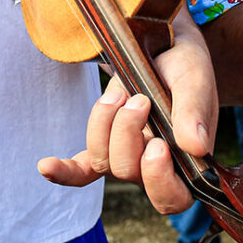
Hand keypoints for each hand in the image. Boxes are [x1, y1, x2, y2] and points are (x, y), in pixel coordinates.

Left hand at [39, 9, 216, 212]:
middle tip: (141, 100)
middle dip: (128, 134)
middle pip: (129, 172)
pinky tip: (46, 165)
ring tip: (120, 95)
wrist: (164, 44)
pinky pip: (81, 169)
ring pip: (103, 161)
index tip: (156, 146)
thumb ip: (194, 111)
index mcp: (187, 160)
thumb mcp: (194, 80)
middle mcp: (156, 166)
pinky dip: (63, 171)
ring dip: (104, 126)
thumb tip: (196, 146)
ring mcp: (127, 157)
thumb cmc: (186, 65)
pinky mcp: (104, 144)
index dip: (159, 180)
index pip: (173, 197)